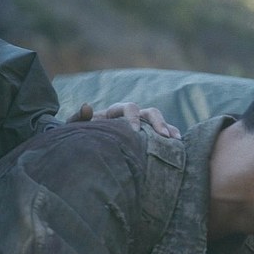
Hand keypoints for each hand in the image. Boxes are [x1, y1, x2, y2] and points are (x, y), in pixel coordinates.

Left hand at [66, 102, 180, 138]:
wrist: (86, 146)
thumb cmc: (81, 137)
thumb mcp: (76, 129)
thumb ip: (78, 118)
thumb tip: (87, 107)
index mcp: (116, 112)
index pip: (130, 108)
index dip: (133, 117)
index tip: (135, 132)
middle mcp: (132, 116)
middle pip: (150, 112)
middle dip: (158, 122)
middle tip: (163, 136)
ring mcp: (142, 126)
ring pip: (160, 122)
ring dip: (169, 129)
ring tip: (175, 141)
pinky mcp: (147, 137)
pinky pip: (163, 134)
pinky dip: (171, 137)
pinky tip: (178, 147)